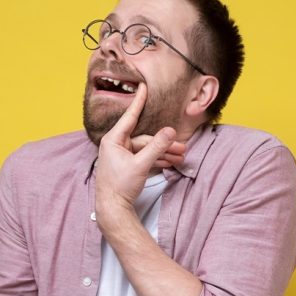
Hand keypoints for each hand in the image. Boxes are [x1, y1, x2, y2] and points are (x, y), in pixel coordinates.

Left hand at [96, 83, 182, 212]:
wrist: (113, 208)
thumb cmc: (120, 186)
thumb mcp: (141, 164)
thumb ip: (156, 147)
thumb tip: (170, 131)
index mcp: (114, 140)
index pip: (130, 117)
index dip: (139, 101)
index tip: (143, 87)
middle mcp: (116, 145)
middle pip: (145, 139)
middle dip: (164, 143)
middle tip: (182, 147)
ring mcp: (122, 156)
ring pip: (146, 150)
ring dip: (163, 153)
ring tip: (180, 157)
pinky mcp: (127, 166)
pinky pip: (144, 158)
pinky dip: (156, 160)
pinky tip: (169, 163)